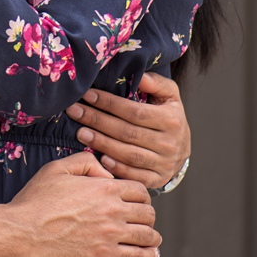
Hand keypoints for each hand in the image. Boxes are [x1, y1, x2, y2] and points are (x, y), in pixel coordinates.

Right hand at [7, 152, 159, 255]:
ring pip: (148, 237)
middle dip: (146, 215)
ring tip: (145, 237)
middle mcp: (112, 212)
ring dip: (149, 236)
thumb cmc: (36, 202)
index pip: (140, 190)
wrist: (23, 233)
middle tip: (140, 218)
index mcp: (104, 189)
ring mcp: (110, 238)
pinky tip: (142, 253)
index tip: (135, 200)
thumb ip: (85, 162)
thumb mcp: (56, 169)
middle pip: (148, 213)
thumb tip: (106, 172)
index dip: (140, 194)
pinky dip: (145, 255)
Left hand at [66, 73, 190, 188]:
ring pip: (128, 155)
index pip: (135, 112)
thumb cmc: (168, 116)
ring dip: (101, 143)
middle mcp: (169, 144)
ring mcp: (163, 164)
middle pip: (127, 133)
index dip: (109, 103)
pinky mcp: (157, 180)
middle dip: (97, 121)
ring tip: (80, 132)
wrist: (182, 149)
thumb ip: (155, 83)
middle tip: (75, 112)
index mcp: (171, 120)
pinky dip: (116, 168)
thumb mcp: (169, 95)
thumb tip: (139, 76)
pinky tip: (100, 158)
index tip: (88, 94)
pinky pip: (134, 175)